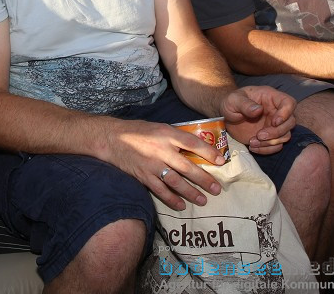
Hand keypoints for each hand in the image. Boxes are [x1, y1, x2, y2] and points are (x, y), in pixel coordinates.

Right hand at [100, 118, 224, 211]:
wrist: (112, 138)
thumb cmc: (138, 131)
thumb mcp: (159, 127)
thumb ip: (176, 137)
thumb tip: (196, 147)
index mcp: (167, 134)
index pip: (193, 143)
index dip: (208, 152)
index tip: (221, 161)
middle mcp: (161, 150)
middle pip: (187, 167)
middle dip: (204, 179)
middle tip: (217, 189)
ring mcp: (152, 165)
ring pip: (176, 181)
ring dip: (191, 192)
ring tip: (203, 200)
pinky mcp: (143, 176)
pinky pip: (160, 190)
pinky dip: (171, 199)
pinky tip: (181, 206)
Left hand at [222, 87, 295, 154]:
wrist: (226, 116)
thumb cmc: (231, 103)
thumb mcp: (233, 100)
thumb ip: (245, 104)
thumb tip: (258, 110)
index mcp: (271, 97)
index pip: (289, 102)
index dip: (286, 113)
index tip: (274, 122)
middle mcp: (276, 111)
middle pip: (290, 122)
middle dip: (276, 132)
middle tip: (259, 135)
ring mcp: (274, 125)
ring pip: (285, 136)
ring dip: (271, 142)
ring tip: (252, 142)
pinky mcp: (270, 137)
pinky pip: (276, 146)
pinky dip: (266, 149)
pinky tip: (252, 147)